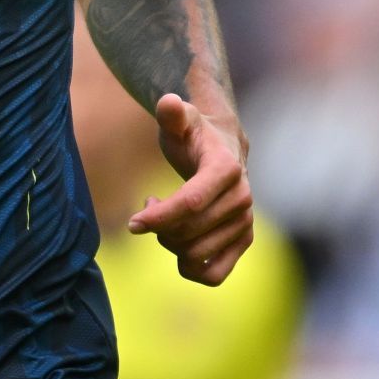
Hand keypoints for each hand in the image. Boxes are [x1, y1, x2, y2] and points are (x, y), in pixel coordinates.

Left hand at [128, 93, 253, 285]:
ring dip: (170, 244)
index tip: (133, 222)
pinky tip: (178, 247)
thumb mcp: (180, 120)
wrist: (223, 150)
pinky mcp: (244, 242)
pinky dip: (190, 268)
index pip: (190, 203)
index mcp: (226, 168)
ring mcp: (245, 223)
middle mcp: (242, 198)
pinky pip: (214, 276)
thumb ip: (171, 113)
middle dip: (159, 228)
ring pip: (197, 256)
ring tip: (164, 221)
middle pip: (189, 232)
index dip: (158, 216)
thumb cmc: (193, 134)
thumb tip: (168, 102)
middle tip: (148, 209)